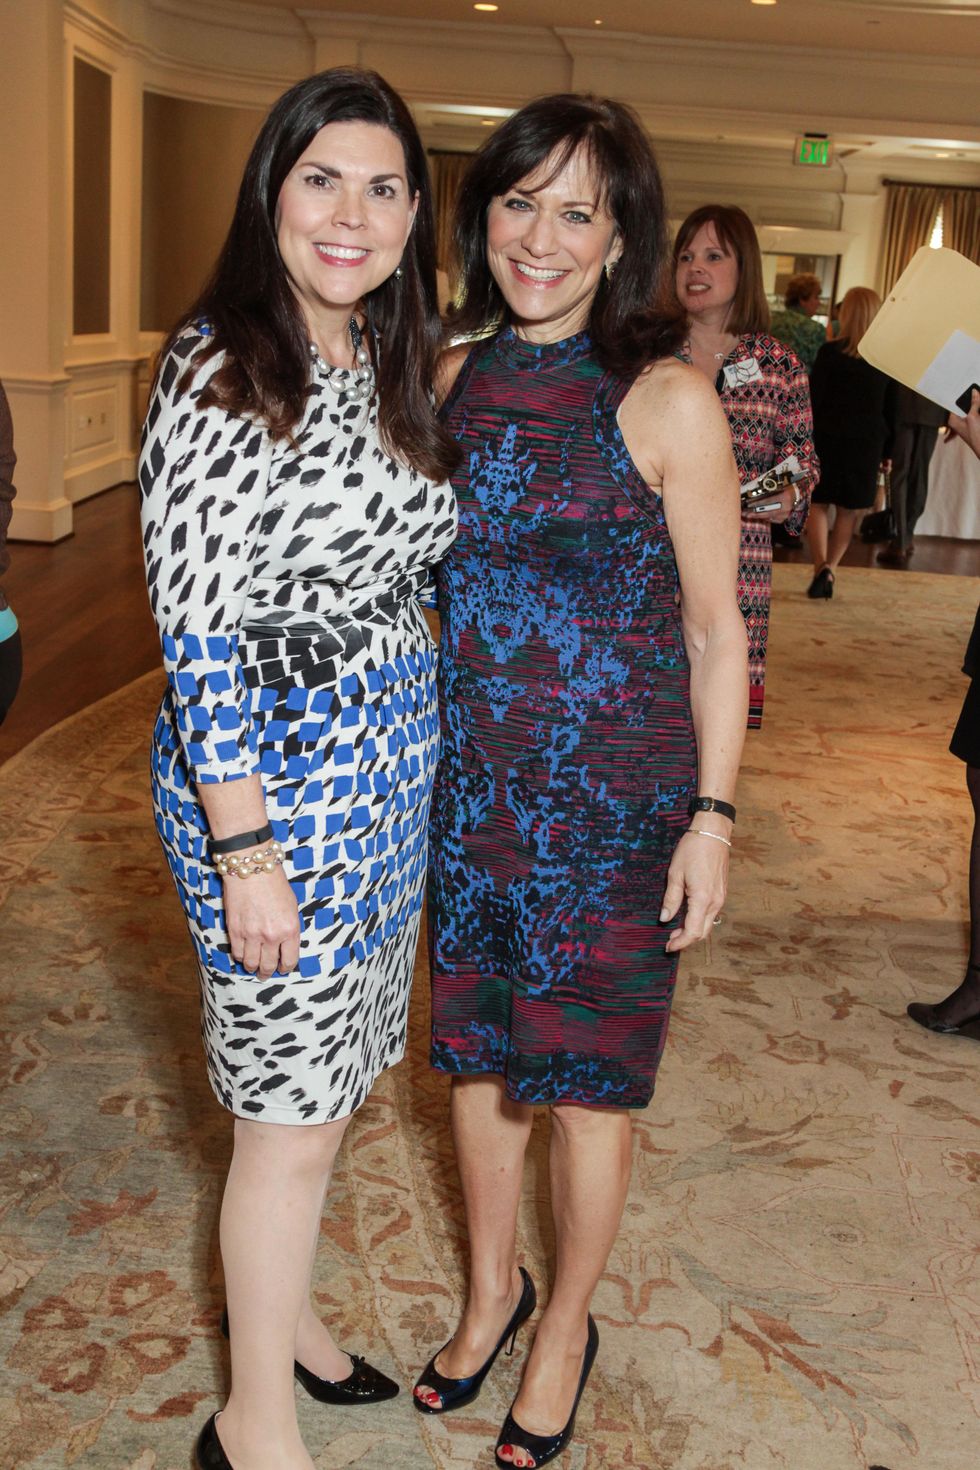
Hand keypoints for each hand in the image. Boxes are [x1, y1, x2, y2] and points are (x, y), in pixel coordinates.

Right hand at [224, 866, 300, 976]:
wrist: (252, 870)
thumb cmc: (275, 885)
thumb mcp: (292, 907)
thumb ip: (289, 929)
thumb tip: (285, 946)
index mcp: (290, 929)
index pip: (290, 960)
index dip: (286, 967)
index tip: (283, 968)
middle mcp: (272, 936)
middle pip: (269, 965)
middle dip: (267, 972)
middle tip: (265, 974)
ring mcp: (252, 935)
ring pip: (251, 963)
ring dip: (252, 967)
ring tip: (253, 967)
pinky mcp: (235, 931)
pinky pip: (237, 953)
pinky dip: (240, 956)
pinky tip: (242, 955)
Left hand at [661, 828, 728, 951]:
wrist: (713, 832)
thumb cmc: (692, 849)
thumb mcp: (675, 873)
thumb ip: (671, 898)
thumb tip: (665, 918)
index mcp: (703, 899)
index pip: (693, 931)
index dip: (680, 943)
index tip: (667, 947)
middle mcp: (715, 902)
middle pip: (703, 932)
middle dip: (686, 940)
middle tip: (669, 941)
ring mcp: (721, 897)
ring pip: (708, 924)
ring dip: (693, 931)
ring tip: (675, 930)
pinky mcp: (721, 892)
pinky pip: (711, 914)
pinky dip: (699, 921)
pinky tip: (687, 916)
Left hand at [742, 487, 795, 524]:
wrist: (798, 494)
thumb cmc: (787, 487)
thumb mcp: (779, 486)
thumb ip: (769, 490)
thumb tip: (755, 494)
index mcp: (784, 497)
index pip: (767, 501)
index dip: (756, 503)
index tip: (747, 504)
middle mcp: (785, 507)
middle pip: (766, 511)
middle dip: (754, 512)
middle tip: (744, 513)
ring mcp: (785, 514)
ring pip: (767, 516)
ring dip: (757, 516)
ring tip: (748, 515)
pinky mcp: (783, 519)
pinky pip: (770, 519)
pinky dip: (764, 517)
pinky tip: (757, 516)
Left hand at [948, 388, 979, 461]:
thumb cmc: (975, 436)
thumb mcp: (974, 417)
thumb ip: (974, 403)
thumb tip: (974, 392)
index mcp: (952, 420)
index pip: (952, 404)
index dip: (957, 395)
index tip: (958, 385)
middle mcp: (957, 421)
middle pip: (961, 405)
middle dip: (968, 399)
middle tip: (973, 390)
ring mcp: (965, 422)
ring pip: (969, 408)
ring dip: (973, 404)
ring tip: (977, 394)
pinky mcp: (972, 423)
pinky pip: (974, 412)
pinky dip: (976, 409)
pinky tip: (978, 404)